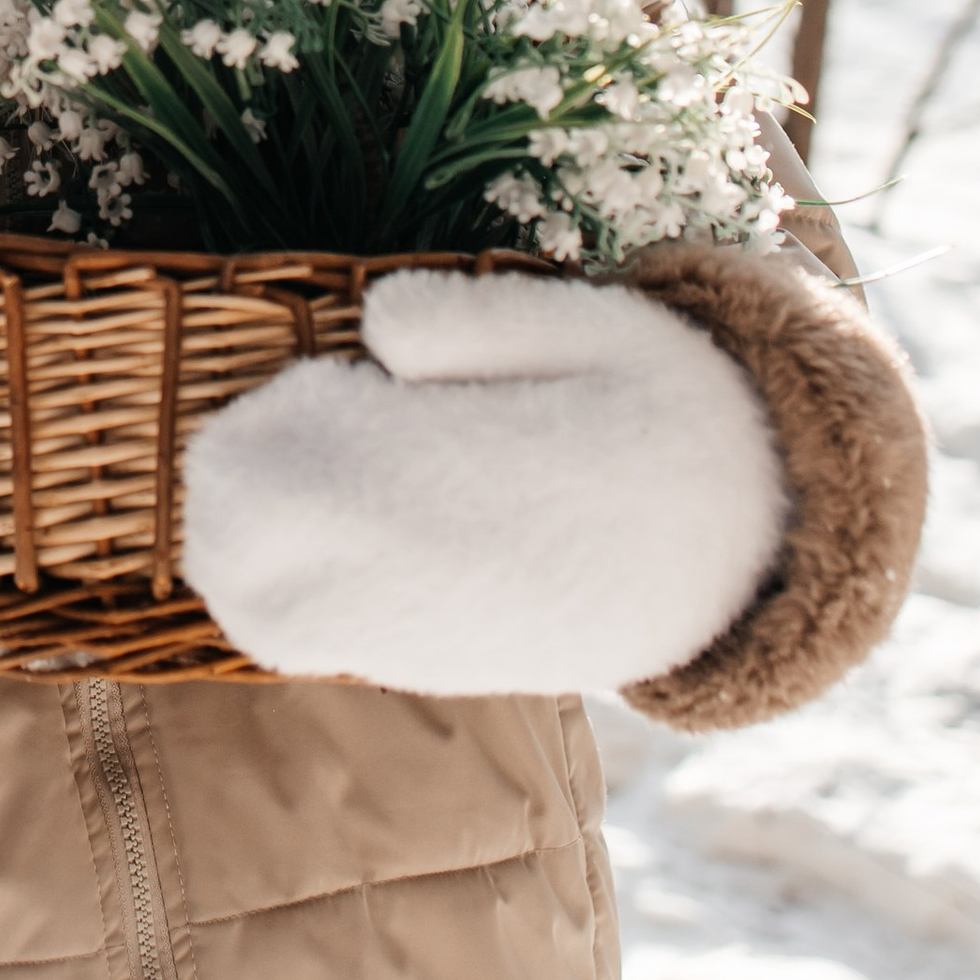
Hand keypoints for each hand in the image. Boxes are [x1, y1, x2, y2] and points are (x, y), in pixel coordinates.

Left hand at [182, 265, 788, 696]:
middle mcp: (415, 577)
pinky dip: (270, 576)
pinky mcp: (420, 663)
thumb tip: (374, 326)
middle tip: (336, 409)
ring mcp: (411, 633)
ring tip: (335, 460)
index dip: (285, 407)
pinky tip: (345, 515)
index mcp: (456, 481)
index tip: (356, 377)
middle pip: (230, 532)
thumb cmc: (664, 409)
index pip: (276, 465)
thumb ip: (476, 315)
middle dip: (244, 458)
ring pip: (244, 595)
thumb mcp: (599, 321)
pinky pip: (288, 635)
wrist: (750, 546)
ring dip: (246, 519)